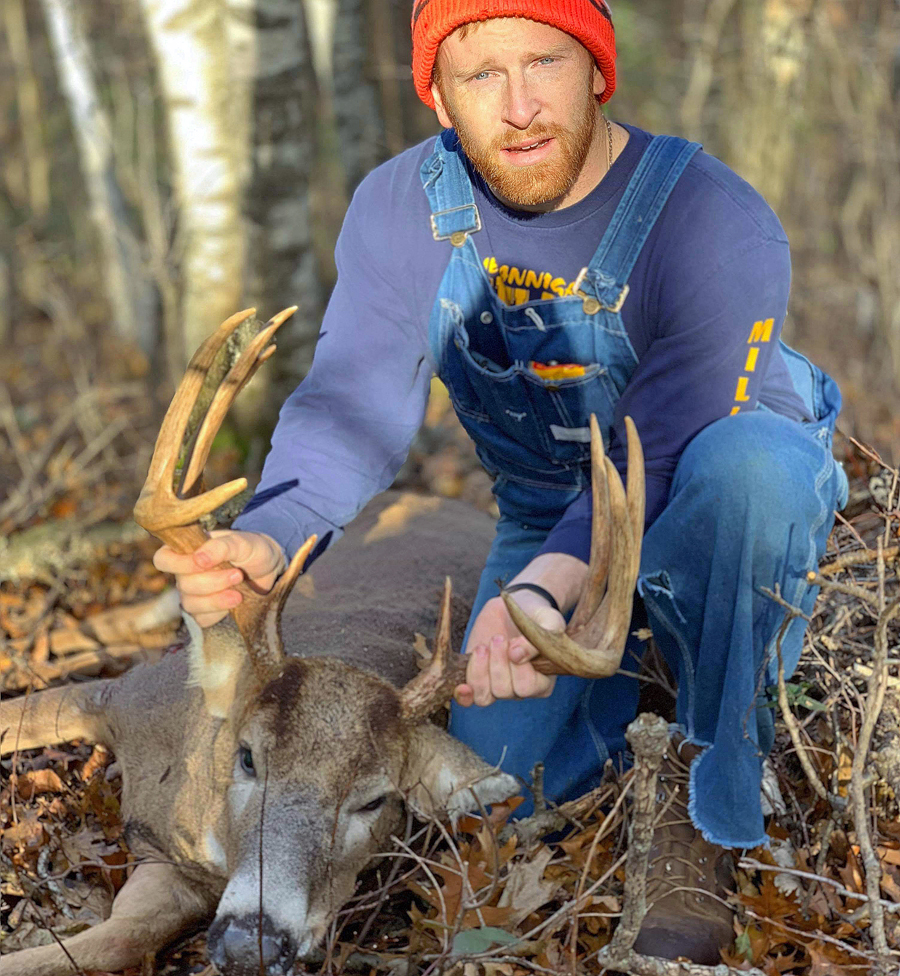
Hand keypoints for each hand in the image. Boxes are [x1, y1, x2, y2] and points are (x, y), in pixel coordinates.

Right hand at [152, 530, 285, 627]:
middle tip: (238, 574)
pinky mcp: (206, 611)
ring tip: (239, 591)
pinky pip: (202, 619)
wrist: (269, 568)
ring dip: (216, 600)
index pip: (163, 559)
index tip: (205, 563)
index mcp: (188, 550)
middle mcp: (186, 573)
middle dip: (212, 582)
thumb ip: (220, 547)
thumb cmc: (252, 549)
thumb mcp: (241, 542)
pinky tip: (236, 602)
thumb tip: (198, 559)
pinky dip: (219, 612)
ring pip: (190, 604)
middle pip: (183, 585)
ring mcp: (195, 594)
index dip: (179, 565)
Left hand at [454, 593, 563, 706]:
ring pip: (484, 697)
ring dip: (479, 671)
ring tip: (482, 647)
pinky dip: (464, 695)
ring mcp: (497, 685)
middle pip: (503, 691)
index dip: (517, 668)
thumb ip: (537, 639)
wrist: (516, 605)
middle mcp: (519, 689)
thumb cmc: (537, 616)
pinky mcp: (477, 677)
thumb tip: (516, 656)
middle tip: (498, 639)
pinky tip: (462, 685)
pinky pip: (469, 699)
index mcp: (542, 681)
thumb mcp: (547, 621)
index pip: (527, 687)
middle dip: (497, 663)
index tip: (514, 644)